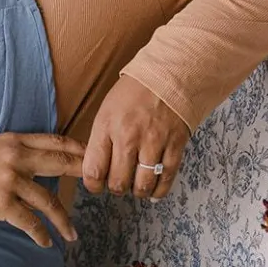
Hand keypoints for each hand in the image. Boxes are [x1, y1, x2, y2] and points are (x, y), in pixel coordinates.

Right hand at [0, 132, 85, 247]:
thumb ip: (17, 152)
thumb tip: (43, 164)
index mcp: (14, 140)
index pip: (54, 141)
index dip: (78, 150)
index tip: (94, 159)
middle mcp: (15, 157)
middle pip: (60, 164)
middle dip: (84, 175)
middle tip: (101, 187)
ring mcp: (8, 180)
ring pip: (49, 201)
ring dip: (63, 220)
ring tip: (72, 235)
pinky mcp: (0, 204)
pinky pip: (30, 222)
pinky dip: (40, 234)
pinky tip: (45, 242)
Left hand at [80, 76, 189, 200]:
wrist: (169, 75)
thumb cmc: (133, 93)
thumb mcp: (106, 110)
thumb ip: (101, 140)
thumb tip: (97, 170)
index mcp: (107, 126)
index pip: (94, 170)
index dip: (93, 185)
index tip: (96, 184)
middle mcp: (129, 137)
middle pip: (118, 183)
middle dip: (116, 188)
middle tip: (119, 182)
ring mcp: (154, 142)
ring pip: (143, 186)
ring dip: (138, 191)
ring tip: (136, 185)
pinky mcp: (175, 146)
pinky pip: (166, 179)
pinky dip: (159, 190)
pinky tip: (154, 190)